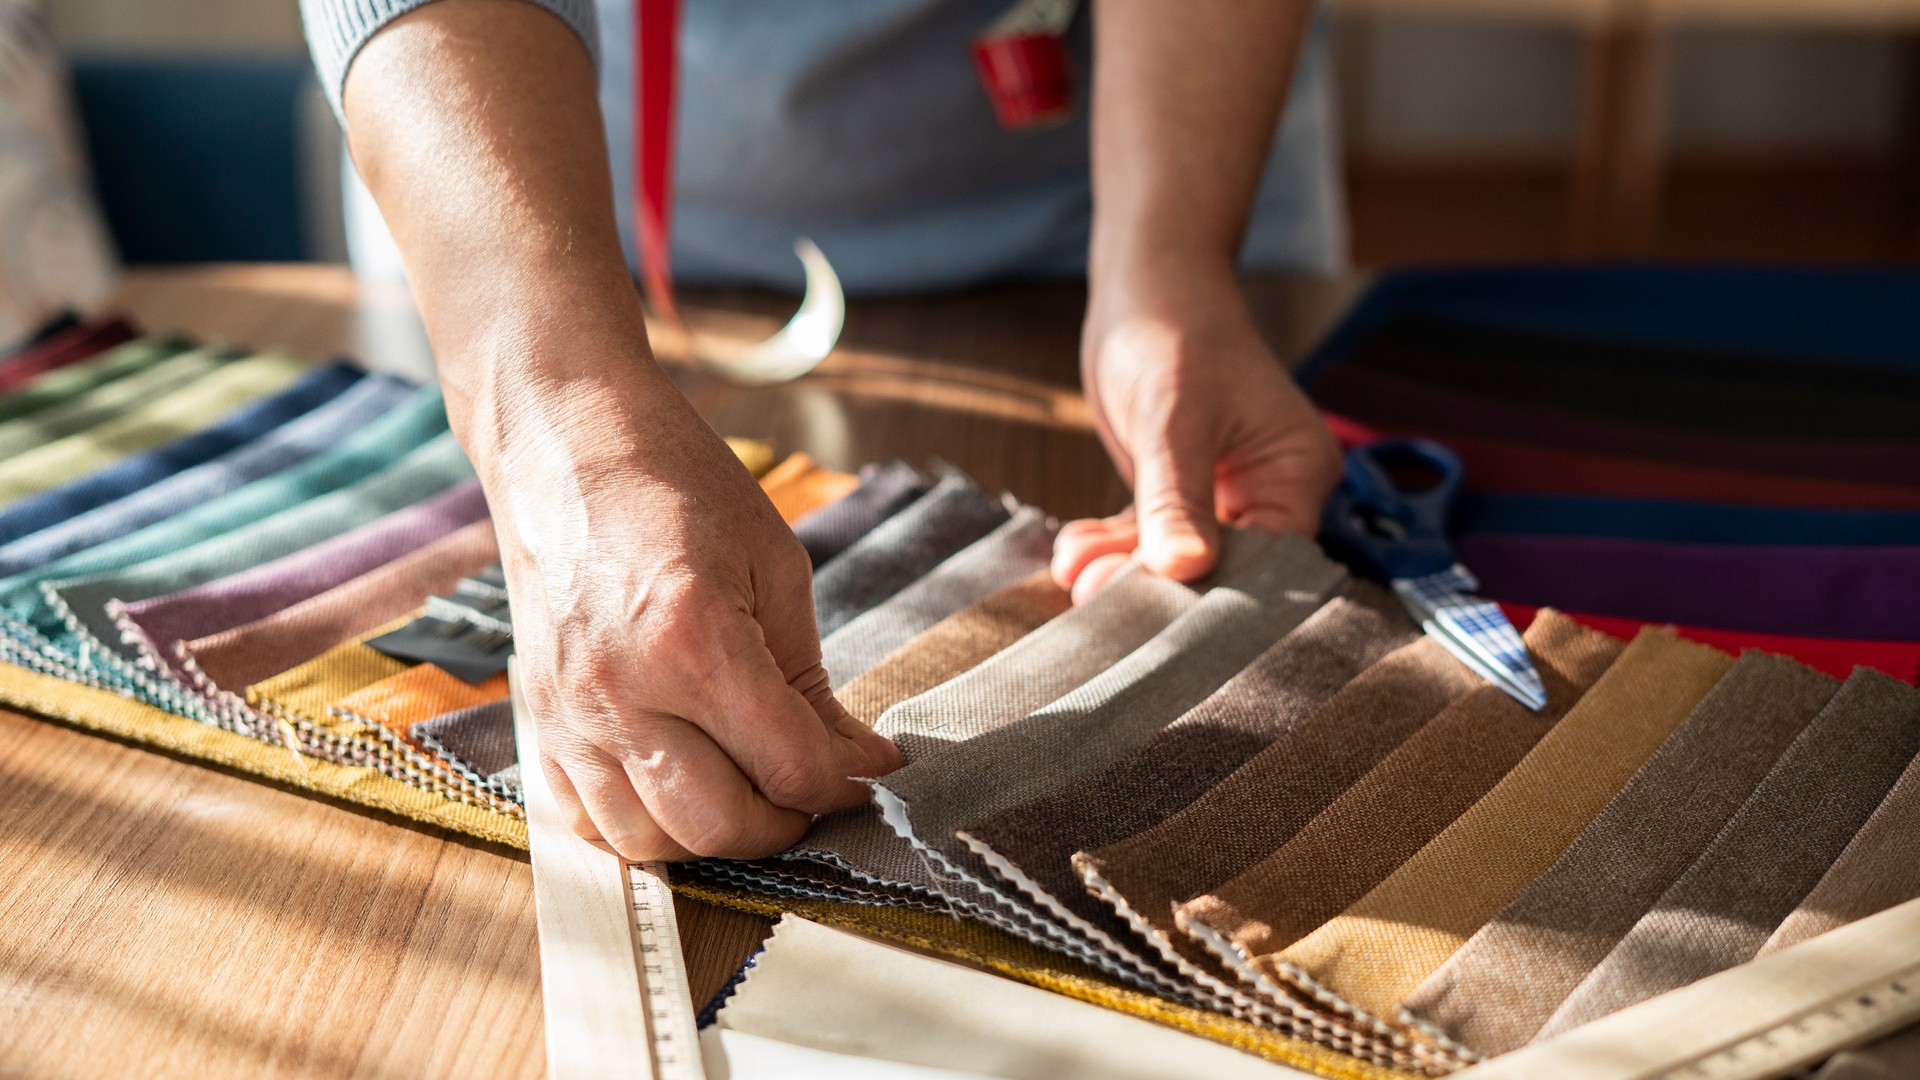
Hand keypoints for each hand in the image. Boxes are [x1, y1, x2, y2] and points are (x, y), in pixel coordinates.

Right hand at [485, 349, 901, 860]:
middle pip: (719, 824)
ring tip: (752, 792)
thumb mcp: (775, 565)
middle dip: (786, 822)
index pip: (789, 766)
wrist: (568, 445)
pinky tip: (682, 790)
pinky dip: (642, 827)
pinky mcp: (538, 721)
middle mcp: (621, 692)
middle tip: (815, 787)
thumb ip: (808, 678)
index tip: (873, 768)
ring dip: (713, 836)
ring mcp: (569, 714)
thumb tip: (847, 758)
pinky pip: (586, 821)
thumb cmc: (677, 485)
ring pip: (647, 841)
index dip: (847, 781)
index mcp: (693, 640)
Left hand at [1054, 262, 1340, 602]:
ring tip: (1073, 571)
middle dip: (1157, 584)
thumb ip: (1177, 498)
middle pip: (1222, 569)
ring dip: (1121, 567)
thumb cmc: (1177, 334)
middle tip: (1094, 593)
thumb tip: (1184, 567)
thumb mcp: (1175, 420)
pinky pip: (1148, 537)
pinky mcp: (1178, 493)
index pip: (1269, 559)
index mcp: (1296, 471)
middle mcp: (1268, 491)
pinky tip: (1072, 551)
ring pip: (1176, 557)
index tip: (1154, 609)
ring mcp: (1222, 497)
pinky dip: (1111, 546)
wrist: (1145, 289)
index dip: (1215, 591)